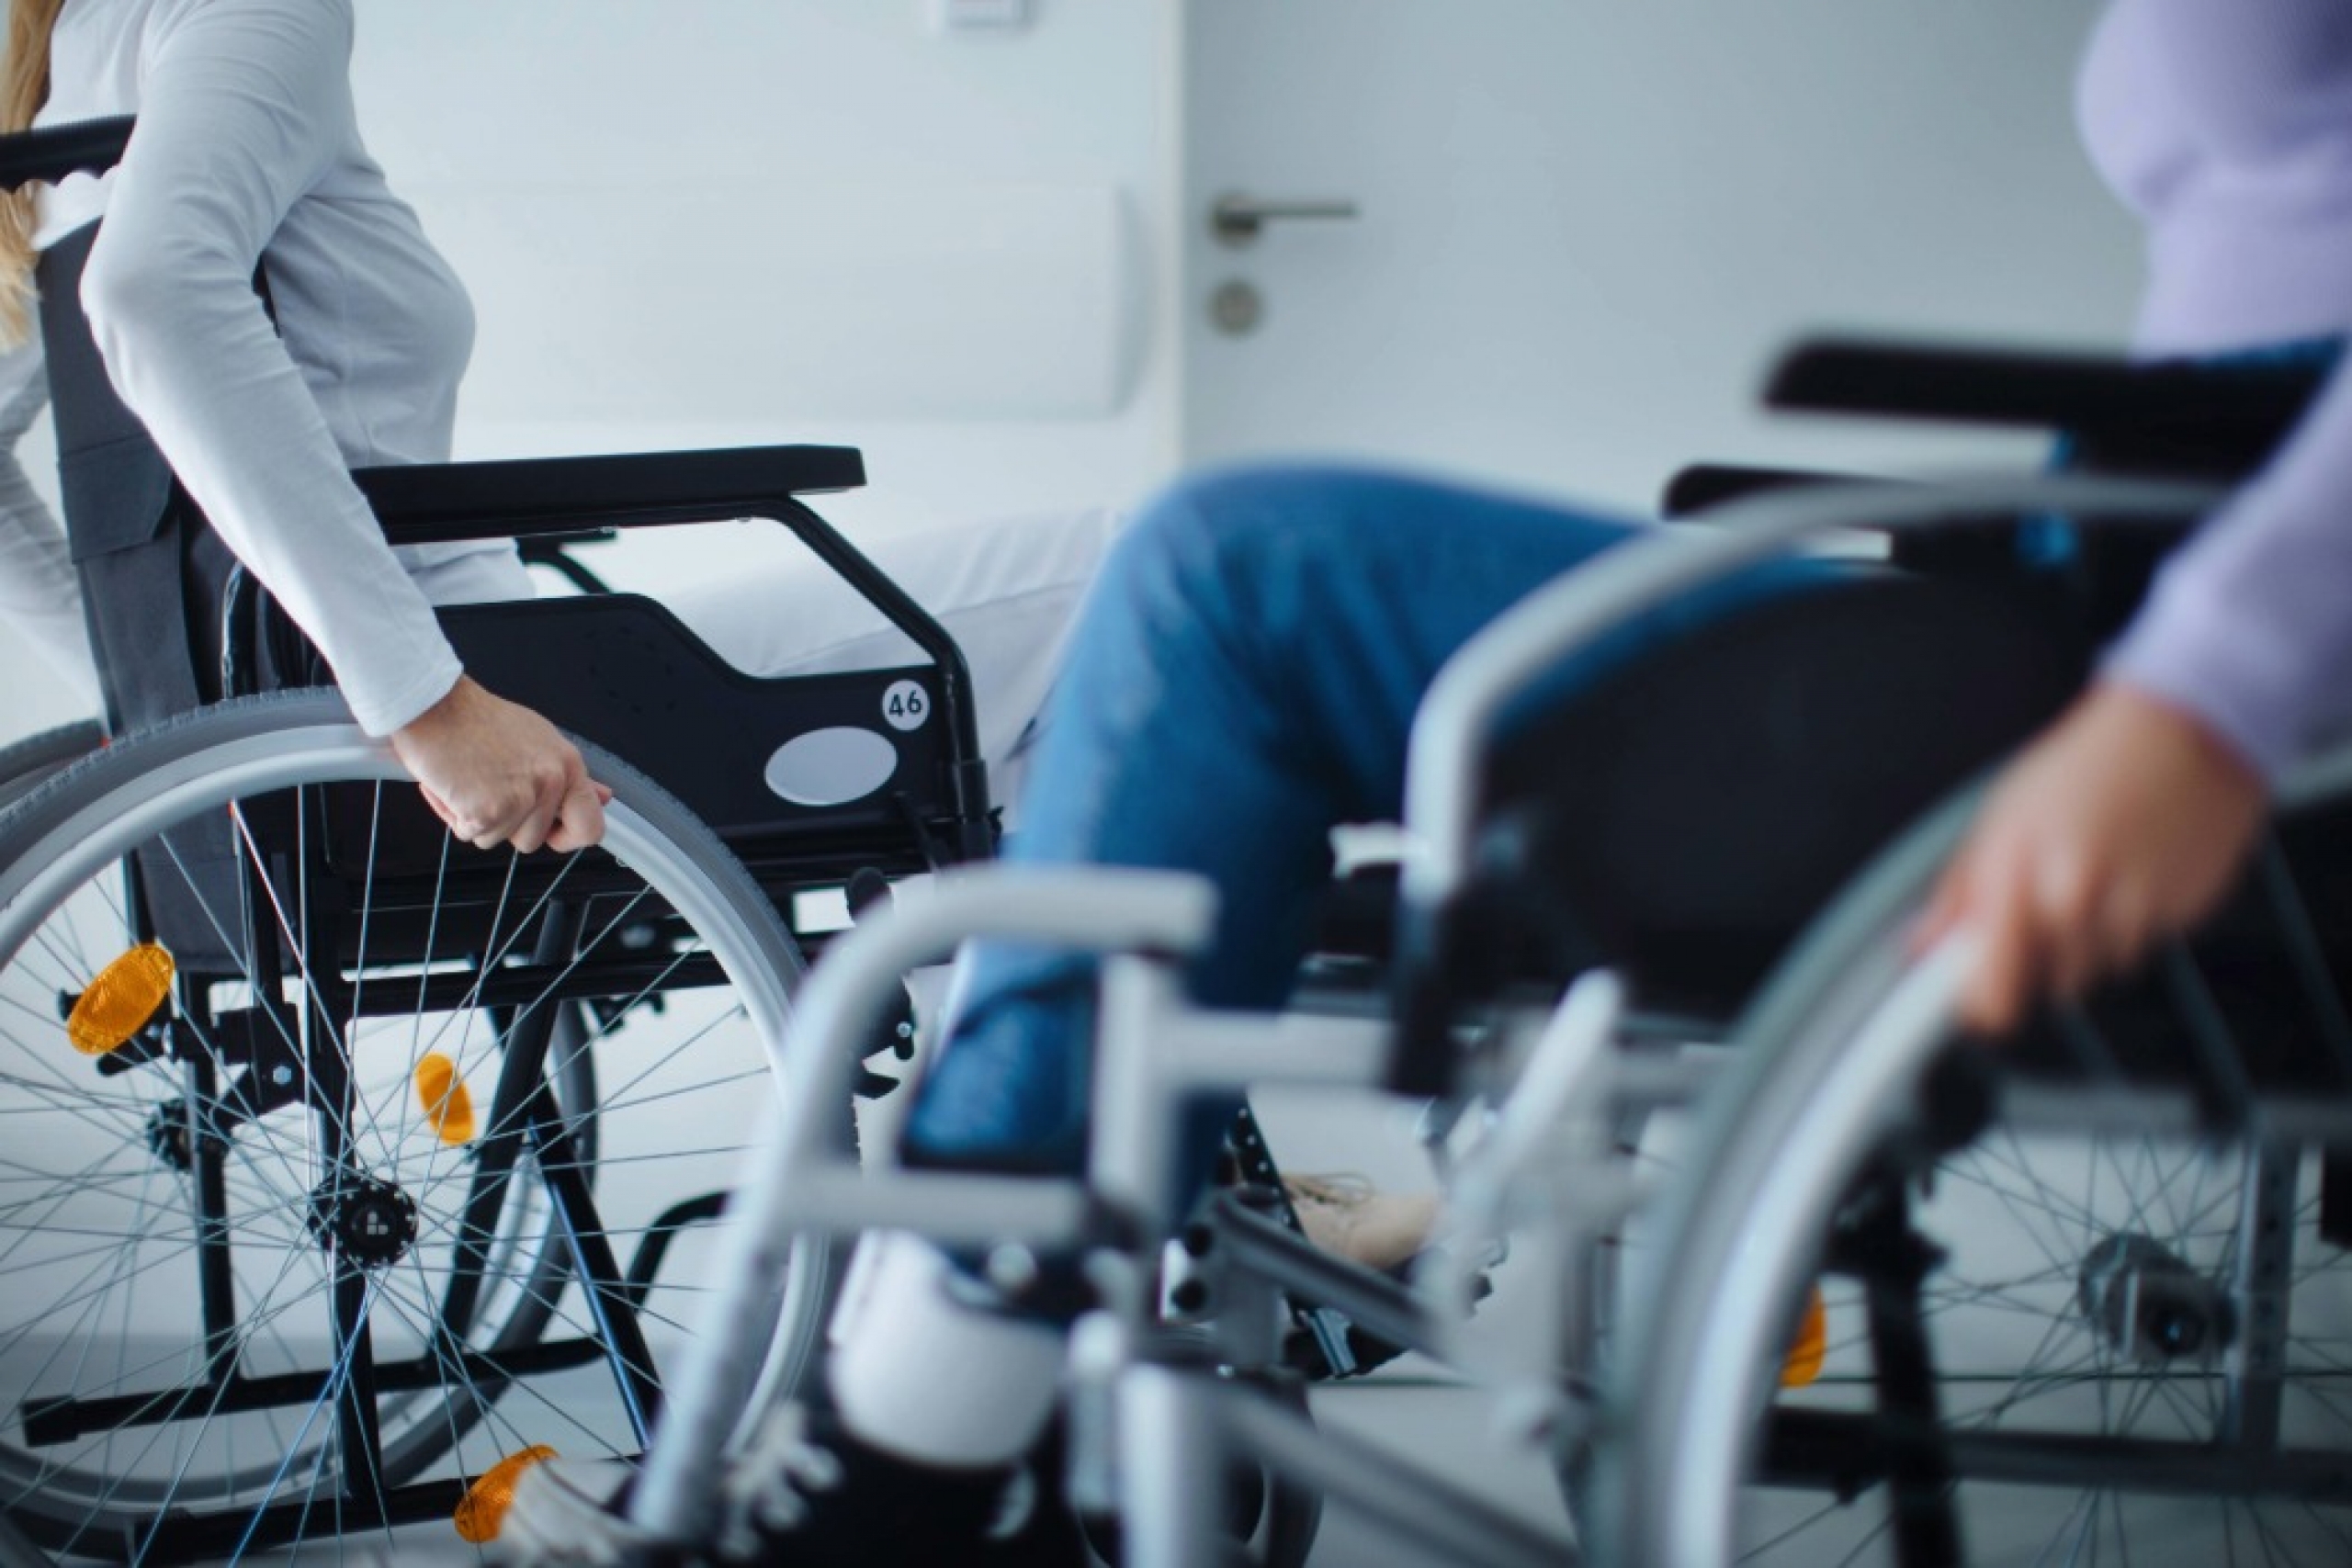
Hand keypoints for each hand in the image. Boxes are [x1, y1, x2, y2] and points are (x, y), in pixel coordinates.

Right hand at [387, 676, 610, 853]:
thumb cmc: (474, 719)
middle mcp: (551, 780)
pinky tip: (451, 784)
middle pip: (535, 839)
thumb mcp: (537, 740)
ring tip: (468, 781)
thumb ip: (567, 775)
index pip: (591, 826)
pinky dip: (454, 815)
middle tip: (491, 794)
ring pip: (498, 839)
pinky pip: (471, 834)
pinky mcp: (490, 810)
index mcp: (568, 764)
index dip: (569, 837)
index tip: (552, 833)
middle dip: (508, 827)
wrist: (434, 705)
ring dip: (477, 819)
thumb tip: (602, 798)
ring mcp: (523, 797)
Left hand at [1914, 681, 2267, 1036]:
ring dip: (2084, 942)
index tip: (1972, 1003)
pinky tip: (2129, 874)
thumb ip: (1960, 893)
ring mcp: (2131, 915)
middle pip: (2045, 986)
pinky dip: (2129, 924)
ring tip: (2089, 876)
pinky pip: (2138, 947)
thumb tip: (1925, 946)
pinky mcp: (2179, 916)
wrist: (2181, 733)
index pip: (1991, 993)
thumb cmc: (2083, 768)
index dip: (1979, 1005)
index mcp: (2017, 880)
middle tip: (2039, 903)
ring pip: (2094, 969)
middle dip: (2035, 957)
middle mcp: (2074, 905)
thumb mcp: (1999, 820)